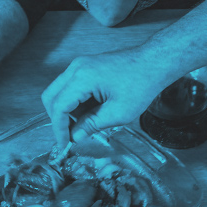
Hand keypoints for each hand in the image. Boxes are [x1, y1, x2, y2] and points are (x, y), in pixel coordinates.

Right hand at [41, 44, 175, 146]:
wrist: (155, 62)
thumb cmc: (142, 83)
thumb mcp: (119, 113)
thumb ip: (92, 125)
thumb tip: (75, 136)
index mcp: (83, 78)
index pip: (58, 106)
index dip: (59, 128)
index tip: (64, 143)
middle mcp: (76, 68)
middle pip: (51, 97)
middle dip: (57, 119)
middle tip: (68, 136)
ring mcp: (80, 65)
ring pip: (59, 92)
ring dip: (67, 111)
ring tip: (85, 124)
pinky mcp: (86, 67)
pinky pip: (70, 87)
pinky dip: (75, 102)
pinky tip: (91, 112)